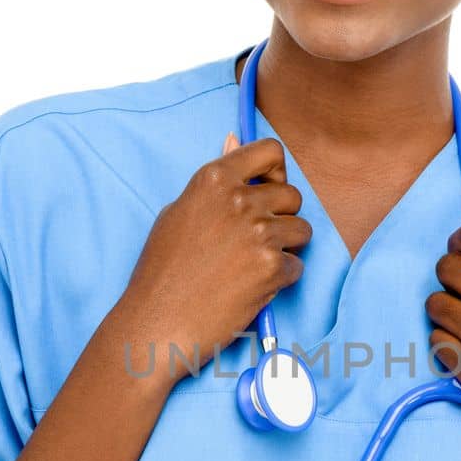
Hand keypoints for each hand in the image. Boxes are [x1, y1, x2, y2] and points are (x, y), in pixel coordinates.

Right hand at [116, 130, 310, 378]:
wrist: (158, 322)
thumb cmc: (162, 270)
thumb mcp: (180, 211)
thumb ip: (215, 179)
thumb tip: (234, 138)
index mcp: (214, 179)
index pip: (270, 151)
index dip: (275, 172)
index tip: (267, 190)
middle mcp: (239, 200)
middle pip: (292, 194)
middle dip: (281, 216)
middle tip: (255, 241)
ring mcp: (258, 233)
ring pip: (302, 229)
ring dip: (286, 247)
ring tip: (253, 265)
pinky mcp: (272, 267)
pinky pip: (297, 265)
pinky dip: (281, 278)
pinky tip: (252, 287)